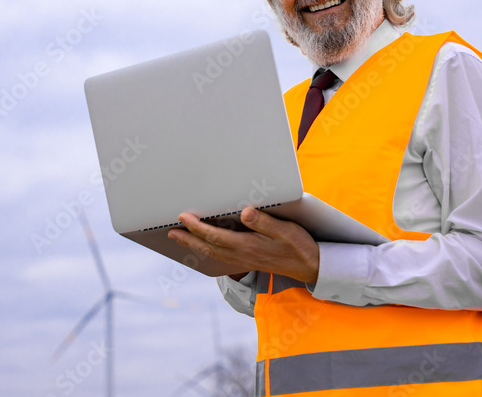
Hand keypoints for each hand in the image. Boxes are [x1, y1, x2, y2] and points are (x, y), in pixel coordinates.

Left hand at [167, 207, 319, 282]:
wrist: (310, 267)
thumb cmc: (298, 246)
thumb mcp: (285, 230)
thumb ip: (264, 222)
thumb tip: (245, 212)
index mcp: (247, 245)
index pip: (215, 236)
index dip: (197, 227)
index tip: (183, 217)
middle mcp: (241, 255)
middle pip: (208, 246)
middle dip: (188, 238)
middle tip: (171, 231)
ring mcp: (244, 260)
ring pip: (213, 252)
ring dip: (195, 244)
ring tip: (181, 237)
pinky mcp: (248, 260)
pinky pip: (221, 256)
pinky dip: (208, 250)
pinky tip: (205, 246)